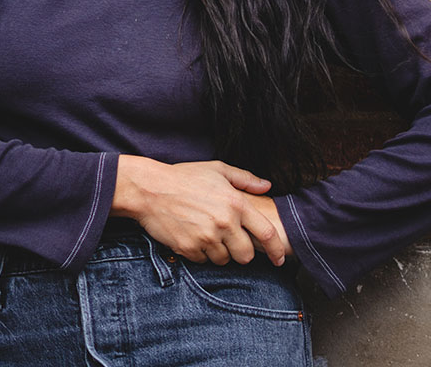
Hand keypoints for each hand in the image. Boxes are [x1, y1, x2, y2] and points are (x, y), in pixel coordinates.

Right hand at [111, 156, 290, 266]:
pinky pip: (204, 261)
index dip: (276, 250)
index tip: (279, 259)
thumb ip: (245, 178)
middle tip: (230, 241)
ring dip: (219, 252)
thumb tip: (267, 186)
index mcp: (235, 203)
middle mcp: (224, 222)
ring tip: (207, 233)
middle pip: (246, 255)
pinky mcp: (189, 248)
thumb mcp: (217, 169)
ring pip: (224, 260)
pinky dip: (201, 253)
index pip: (266, 234)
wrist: (151, 188)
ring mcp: (206, 237)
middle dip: (241, 252)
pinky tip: (193, 235)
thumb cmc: (184, 177)